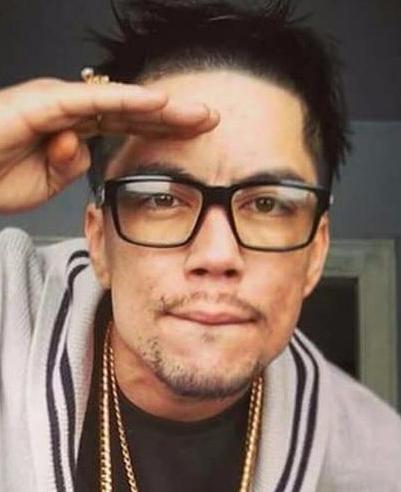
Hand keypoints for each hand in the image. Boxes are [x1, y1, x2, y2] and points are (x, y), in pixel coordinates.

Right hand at [0, 78, 218, 212]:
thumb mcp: (48, 181)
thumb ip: (71, 165)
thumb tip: (86, 152)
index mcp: (76, 128)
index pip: (129, 125)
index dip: (163, 129)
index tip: (195, 135)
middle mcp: (71, 110)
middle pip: (132, 111)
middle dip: (173, 115)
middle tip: (210, 118)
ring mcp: (58, 103)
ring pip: (118, 101)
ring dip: (159, 107)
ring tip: (196, 112)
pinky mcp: (44, 103)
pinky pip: (90, 102)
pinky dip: (125, 102)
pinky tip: (156, 104)